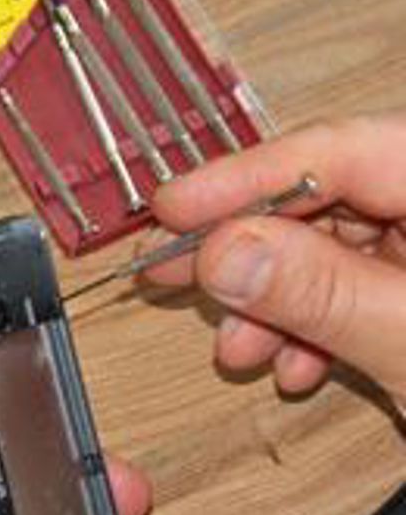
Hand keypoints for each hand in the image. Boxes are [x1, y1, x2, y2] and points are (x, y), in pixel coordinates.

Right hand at [146, 114, 405, 401]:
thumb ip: (324, 292)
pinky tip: (287, 361)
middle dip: (244, 246)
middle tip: (168, 261)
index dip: (244, 179)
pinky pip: (348, 289)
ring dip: (269, 301)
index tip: (172, 207)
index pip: (338, 153)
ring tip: (234, 343)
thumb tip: (225, 253)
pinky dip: (307, 326)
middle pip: (322, 199)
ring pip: (327, 251)